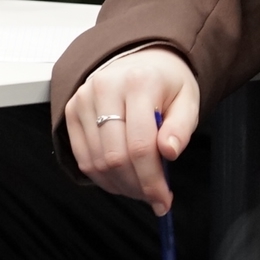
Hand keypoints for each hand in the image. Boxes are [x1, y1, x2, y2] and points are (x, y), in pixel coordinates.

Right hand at [63, 45, 198, 214]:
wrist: (140, 59)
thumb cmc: (166, 82)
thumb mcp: (188, 100)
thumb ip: (181, 128)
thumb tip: (168, 152)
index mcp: (139, 82)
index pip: (141, 145)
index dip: (152, 180)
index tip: (163, 200)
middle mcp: (105, 87)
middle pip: (115, 157)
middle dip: (136, 187)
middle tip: (153, 197)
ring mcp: (84, 98)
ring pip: (96, 161)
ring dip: (119, 185)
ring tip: (139, 188)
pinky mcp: (72, 109)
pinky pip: (82, 156)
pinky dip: (101, 176)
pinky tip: (120, 179)